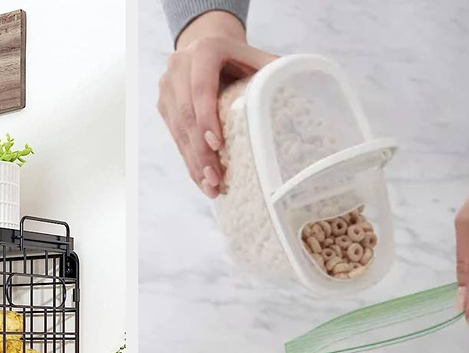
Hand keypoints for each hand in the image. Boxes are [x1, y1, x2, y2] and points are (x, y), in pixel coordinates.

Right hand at [158, 11, 276, 197]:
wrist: (210, 49)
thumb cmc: (242, 60)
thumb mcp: (260, 60)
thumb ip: (275, 72)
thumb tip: (303, 94)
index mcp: (205, 50)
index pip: (201, 87)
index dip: (207, 117)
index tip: (218, 145)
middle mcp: (180, 65)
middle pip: (186, 113)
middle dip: (201, 150)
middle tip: (216, 177)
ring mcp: (168, 86)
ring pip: (178, 128)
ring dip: (194, 161)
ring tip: (211, 186)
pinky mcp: (164, 104)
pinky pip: (175, 136)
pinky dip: (189, 160)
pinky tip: (202, 180)